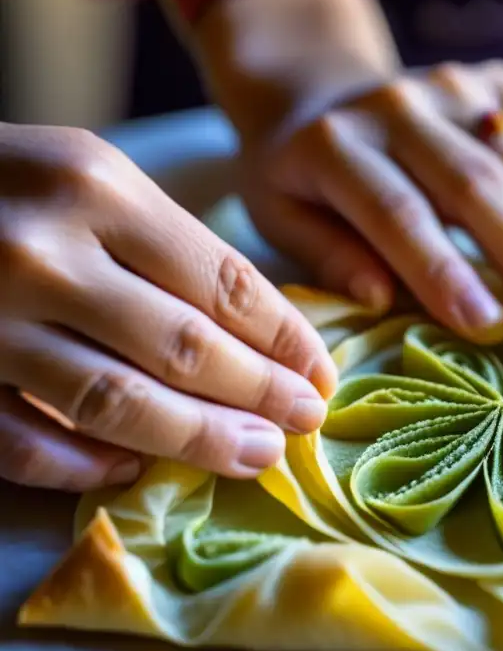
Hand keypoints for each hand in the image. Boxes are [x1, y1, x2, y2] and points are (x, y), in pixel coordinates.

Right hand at [0, 123, 335, 490]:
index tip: (322, 374)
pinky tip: (134, 471)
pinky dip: (82, 466)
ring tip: (254, 455)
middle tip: (306, 423)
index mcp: (95, 186)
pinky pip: (20, 441)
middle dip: (261, 394)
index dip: (287, 338)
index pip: (224, 281)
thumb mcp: (89, 180)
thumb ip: (166, 246)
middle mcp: (42, 249)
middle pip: (186, 348)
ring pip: (116, 402)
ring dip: (197, 439)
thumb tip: (268, 334)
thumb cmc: (4, 185)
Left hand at [243, 61, 502, 330]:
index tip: (490, 326)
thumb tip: (382, 299)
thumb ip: (330, 257)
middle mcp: (398, 105)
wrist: (320, 97)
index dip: (444, 270)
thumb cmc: (305, 182)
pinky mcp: (496, 78)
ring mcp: (454, 85)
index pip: (399, 212)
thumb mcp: (285, 220)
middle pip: (478, 183)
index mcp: (334, 146)